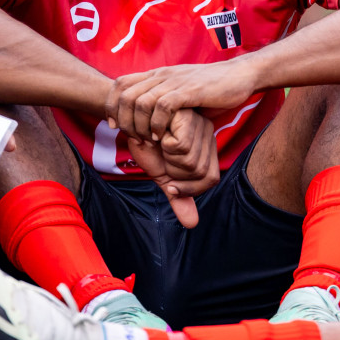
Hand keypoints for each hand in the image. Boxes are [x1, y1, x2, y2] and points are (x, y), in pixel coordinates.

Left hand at [106, 57, 259, 142]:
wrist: (240, 76)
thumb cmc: (212, 88)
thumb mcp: (181, 89)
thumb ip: (163, 98)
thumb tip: (144, 115)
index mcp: (158, 74)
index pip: (120, 84)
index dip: (111, 105)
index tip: (115, 125)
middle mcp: (162, 75)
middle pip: (125, 95)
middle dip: (123, 121)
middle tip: (133, 138)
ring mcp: (175, 82)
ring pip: (141, 102)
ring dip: (140, 126)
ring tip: (149, 140)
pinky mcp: (189, 91)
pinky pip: (163, 107)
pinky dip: (158, 125)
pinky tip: (163, 137)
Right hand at [126, 110, 218, 228]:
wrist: (128, 123)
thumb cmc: (148, 147)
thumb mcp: (165, 177)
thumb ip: (179, 198)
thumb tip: (192, 224)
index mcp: (207, 147)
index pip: (211, 179)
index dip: (190, 188)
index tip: (171, 181)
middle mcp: (208, 133)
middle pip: (199, 171)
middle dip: (175, 172)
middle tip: (162, 156)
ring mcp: (199, 123)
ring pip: (190, 161)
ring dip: (168, 159)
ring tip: (159, 144)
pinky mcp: (187, 116)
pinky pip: (180, 146)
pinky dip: (164, 146)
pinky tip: (156, 134)